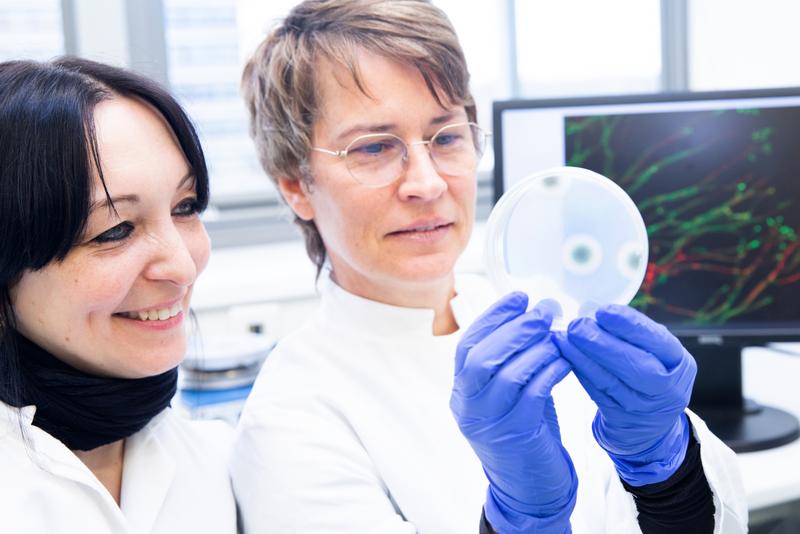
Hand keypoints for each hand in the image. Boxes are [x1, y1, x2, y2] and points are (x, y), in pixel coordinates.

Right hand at [451, 292, 576, 531]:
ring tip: (558, 334)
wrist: (529, 488)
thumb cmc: (522, 431)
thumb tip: (528, 315)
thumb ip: (508, 360)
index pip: (468, 345)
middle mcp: (467, 406)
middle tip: (545, 310)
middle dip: (515, 328)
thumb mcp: (505, 393)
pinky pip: (533, 395)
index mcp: (461, 391)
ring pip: (506, 374)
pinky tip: (565, 361)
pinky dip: (549, 372)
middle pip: (481, 357)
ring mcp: (489, 423)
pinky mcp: (517, 436)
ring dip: (535, 347)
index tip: (520, 297)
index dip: (494, 317)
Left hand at [553, 304, 695, 485]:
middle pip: (635, 366)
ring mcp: (642, 407)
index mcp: (679, 363)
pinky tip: (567, 356)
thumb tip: (598, 312)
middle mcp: (666, 388)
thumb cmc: (651, 372)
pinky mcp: (619, 418)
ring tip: (565, 338)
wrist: (651, 423)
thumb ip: (635, 333)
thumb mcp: (656, 352)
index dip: (631, 326)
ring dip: (584, 357)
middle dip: (603, 344)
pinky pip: (596, 393)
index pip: (658, 342)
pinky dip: (580, 372)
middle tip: (578, 325)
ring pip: (610, 381)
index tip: (604, 311)